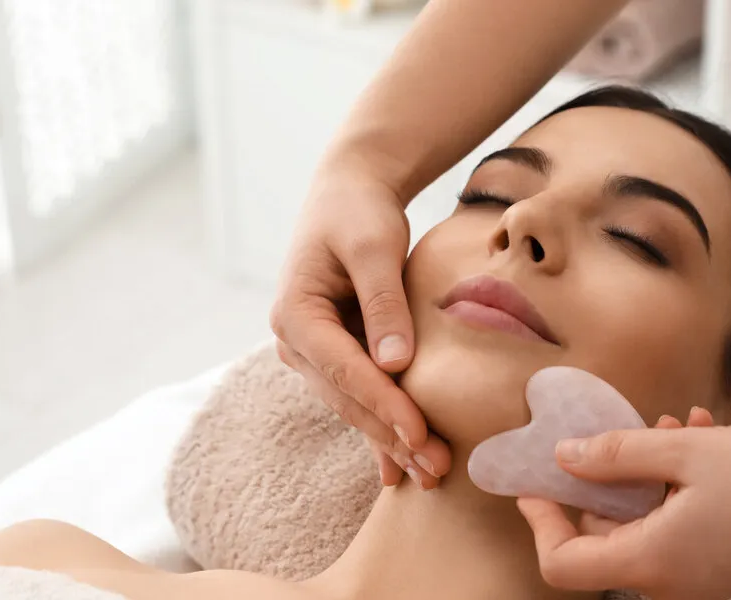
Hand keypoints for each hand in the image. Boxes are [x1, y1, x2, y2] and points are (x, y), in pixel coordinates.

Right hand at [271, 166, 450, 488]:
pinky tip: (400, 469)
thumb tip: (396, 365)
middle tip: (434, 469)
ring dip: (391, 440)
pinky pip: (360, 398)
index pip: (344, 370)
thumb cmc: (360, 212)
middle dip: (391, 435)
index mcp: (295, 314)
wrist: (351, 193)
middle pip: (348, 399)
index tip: (419, 434)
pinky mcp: (337, 355)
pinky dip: (382, 429)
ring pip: (354, 406)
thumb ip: (383, 303)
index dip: (384, 404)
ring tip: (430, 474)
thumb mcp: (374, 247)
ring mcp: (314, 353)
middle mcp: (295, 341)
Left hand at [517, 412, 730, 598]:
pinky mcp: (725, 566)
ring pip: (647, 522)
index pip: (562, 562)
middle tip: (628, 429)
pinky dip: (682, 487)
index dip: (540, 520)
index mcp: (649, 565)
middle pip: (605, 536)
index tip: (534, 480)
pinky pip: (681, 527)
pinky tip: (707, 440)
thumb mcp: (686, 453)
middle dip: (609, 477)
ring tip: (682, 425)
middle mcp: (670, 584)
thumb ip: (615, 455)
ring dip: (652, 472)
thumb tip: (563, 458)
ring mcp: (700, 579)